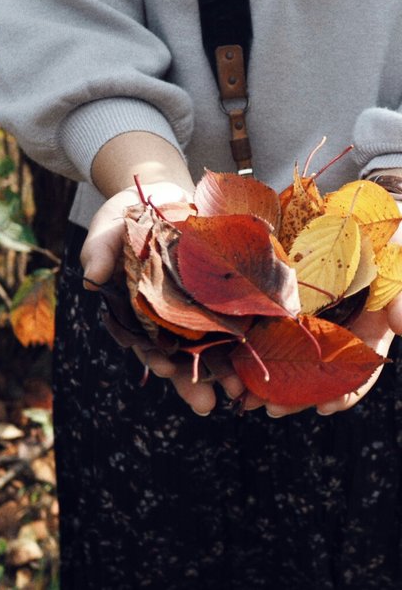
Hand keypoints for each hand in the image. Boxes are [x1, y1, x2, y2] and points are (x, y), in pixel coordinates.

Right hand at [81, 181, 226, 414]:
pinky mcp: (218, 294)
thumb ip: (99, 250)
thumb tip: (92, 277)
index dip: (151, 356)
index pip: (141, 341)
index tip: (163, 368)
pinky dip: (244, 341)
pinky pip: (233, 320)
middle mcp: (165, 317)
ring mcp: (194, 307)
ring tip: (237, 393)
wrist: (162, 195)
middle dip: (190, 381)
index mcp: (135, 310)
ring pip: (207, 346)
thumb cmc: (128, 217)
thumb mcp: (108, 228)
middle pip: (176, 354)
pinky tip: (256, 360)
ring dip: (221, 372)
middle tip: (205, 405)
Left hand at [263, 169, 401, 417]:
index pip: (357, 370)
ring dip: (264, 374)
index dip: (344, 391)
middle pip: (313, 369)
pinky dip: (247, 340)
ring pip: (284, 352)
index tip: (325, 409)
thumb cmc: (386, 238)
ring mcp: (305, 313)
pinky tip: (231, 357)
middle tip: (270, 409)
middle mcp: (332, 328)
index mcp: (364, 329)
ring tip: (243, 393)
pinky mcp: (279, 296)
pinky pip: (261, 321)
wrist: (359, 209)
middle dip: (292, 392)